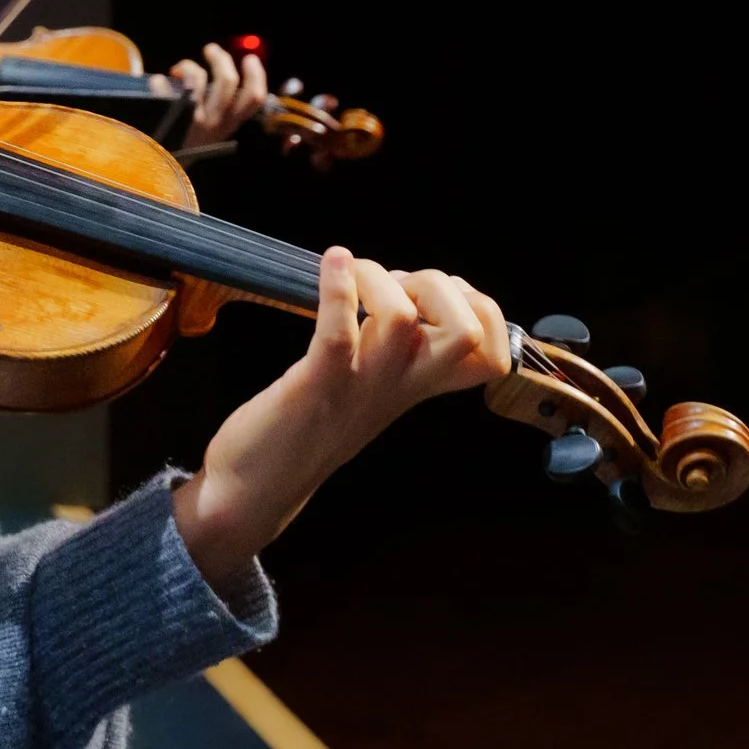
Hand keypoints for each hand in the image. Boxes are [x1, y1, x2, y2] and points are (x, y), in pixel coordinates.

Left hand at [163, 43, 268, 148]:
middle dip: (220, 58)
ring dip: (188, 66)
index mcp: (229, 124)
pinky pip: (165, 87)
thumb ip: (221, 106)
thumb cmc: (186, 144)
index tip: (249, 59)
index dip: (256, 75)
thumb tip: (223, 71)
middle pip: (227, 80)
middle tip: (210, 50)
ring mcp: (192, 120)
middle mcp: (215, 123)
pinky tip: (157, 83)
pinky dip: (160, 80)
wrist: (159, 171)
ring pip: (197, 79)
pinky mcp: (169, 117)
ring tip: (179, 70)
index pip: (254, 99)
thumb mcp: (213, 131)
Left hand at [172, 248, 510, 583]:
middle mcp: (399, 386)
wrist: (257, 487)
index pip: (491, 357)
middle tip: (395, 283)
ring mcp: (359, 385)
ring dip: (383, 279)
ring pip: (404, 320)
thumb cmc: (307, 428)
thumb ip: (392, 353)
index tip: (443, 293)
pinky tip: (332, 262)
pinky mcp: (315, 384)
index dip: (485, 312)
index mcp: (415, 386)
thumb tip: (402, 297)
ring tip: (357, 272)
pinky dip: (337, 288)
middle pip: (466, 331)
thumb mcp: (368, 390)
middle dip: (439, 285)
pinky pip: (338, 332)